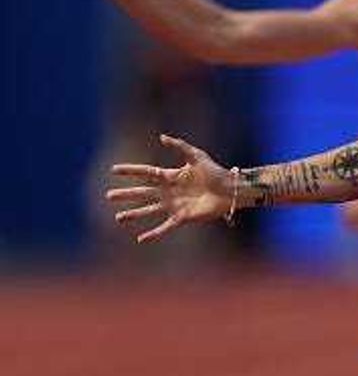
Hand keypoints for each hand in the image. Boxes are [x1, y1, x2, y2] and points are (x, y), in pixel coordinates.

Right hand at [106, 135, 232, 242]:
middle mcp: (170, 192)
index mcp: (171, 176)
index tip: (113, 170)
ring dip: (134, 214)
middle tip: (109, 196)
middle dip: (126, 195)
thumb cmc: (215, 172)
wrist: (230, 190)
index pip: (146, 173)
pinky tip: (140, 239)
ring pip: (149, 210)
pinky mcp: (183, 217)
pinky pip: (165, 227)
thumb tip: (161, 137)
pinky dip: (154, 233)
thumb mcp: (197, 156)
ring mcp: (175, 205)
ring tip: (118, 217)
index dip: (131, 171)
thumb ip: (179, 146)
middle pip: (143, 193)